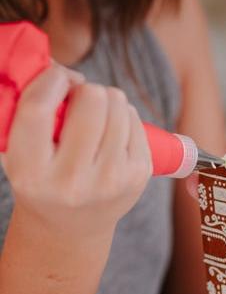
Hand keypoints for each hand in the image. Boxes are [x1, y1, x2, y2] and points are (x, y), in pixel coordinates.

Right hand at [1, 63, 151, 241]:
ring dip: (107, 101)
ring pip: (119, 105)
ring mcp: (111, 179)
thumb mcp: (20, 153)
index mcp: (32, 173)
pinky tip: (112, 131)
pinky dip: (124, 116)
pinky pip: (136, 120)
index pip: (38, 110)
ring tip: (96, 118)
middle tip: (80, 101)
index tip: (58, 77)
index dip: (51, 80)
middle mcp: (73, 181)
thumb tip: (58, 67)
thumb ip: (29, 112)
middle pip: (91, 101)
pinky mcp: (138, 175)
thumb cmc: (44, 179)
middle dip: (85, 90)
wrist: (72, 226)